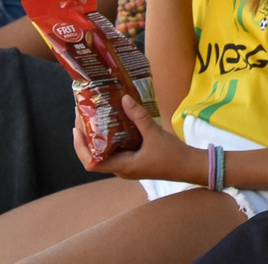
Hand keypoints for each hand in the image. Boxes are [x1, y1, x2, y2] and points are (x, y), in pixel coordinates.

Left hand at [75, 95, 202, 181]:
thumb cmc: (172, 155)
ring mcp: (128, 166)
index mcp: (122, 167)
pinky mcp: (135, 161)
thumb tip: (124, 98)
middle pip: (95, 156)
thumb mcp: (155, 133)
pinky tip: (114, 124)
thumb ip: (138, 116)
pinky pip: (116, 150)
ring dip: (97, 137)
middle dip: (86, 137)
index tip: (77, 128)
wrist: (190, 166)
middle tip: (83, 116)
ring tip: (94, 118)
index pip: (91, 162)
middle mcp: (121, 168)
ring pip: (105, 153)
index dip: (80, 147)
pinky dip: (111, 138)